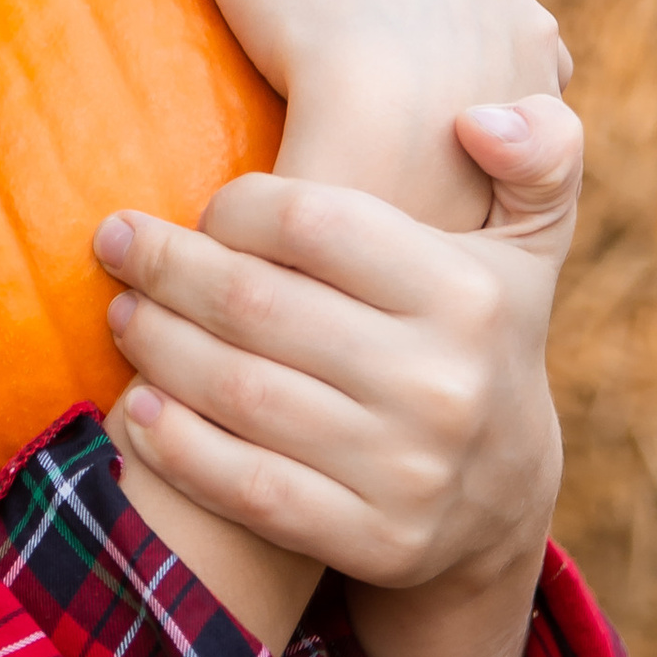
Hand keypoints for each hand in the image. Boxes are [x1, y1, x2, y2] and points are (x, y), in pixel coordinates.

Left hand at [97, 94, 581, 656]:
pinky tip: (137, 409)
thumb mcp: (529, 243)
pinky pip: (245, 487)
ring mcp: (409, 471)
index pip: (312, 223)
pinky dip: (177, 447)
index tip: (206, 209)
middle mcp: (444, 383)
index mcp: (471, 293)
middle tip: (119, 245)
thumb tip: (480, 115)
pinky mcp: (375, 542)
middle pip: (256, 306)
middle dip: (167, 267)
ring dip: (156, 346)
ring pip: (237, 392)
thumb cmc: (479, 334)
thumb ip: (538, 154)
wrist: (502, 497)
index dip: (236, 207)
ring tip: (121, 315)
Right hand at [129, 0, 568, 229]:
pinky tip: (452, 131)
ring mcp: (520, 29)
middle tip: (353, 9)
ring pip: (491, 10)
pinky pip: (526, 87)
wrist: (407, 147)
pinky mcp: (541, 100)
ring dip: (457, 28)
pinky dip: (495, 97)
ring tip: (406, 76)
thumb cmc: (318, 35)